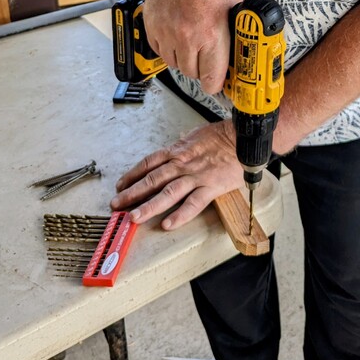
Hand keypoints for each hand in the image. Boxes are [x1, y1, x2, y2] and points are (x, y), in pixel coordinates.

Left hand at [111, 120, 242, 229]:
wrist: (243, 138)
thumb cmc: (222, 136)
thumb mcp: (196, 135)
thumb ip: (183, 145)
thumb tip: (173, 149)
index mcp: (178, 151)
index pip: (148, 163)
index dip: (132, 175)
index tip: (120, 186)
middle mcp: (182, 164)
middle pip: (152, 179)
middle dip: (132, 193)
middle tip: (116, 205)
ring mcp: (196, 176)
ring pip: (168, 193)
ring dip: (149, 206)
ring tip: (134, 217)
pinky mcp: (211, 187)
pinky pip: (193, 203)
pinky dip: (180, 215)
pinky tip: (168, 224)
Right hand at [142, 0, 241, 93]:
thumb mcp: (233, 7)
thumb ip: (232, 35)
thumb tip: (236, 54)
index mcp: (213, 35)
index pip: (212, 80)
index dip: (217, 83)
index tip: (219, 82)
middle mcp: (188, 38)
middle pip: (193, 74)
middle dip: (201, 69)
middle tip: (207, 56)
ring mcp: (168, 35)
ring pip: (176, 64)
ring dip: (184, 58)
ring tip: (192, 40)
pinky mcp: (153, 29)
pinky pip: (161, 52)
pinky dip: (169, 48)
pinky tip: (177, 33)